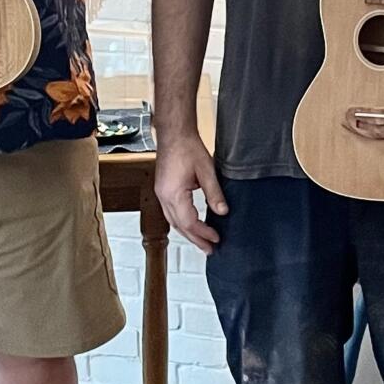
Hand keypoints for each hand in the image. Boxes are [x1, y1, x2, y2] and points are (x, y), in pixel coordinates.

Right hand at [154, 128, 225, 250]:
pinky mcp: (162, 189)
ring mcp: (160, 193)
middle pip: (179, 226)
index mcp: (173, 194)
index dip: (203, 233)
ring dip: (188, 233)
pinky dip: (181, 223)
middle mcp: (163, 197)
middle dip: (195, 239)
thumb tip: (223, 212)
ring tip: (202, 242)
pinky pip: (170, 213)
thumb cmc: (188, 147)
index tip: (217, 239)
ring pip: (173, 221)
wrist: (174, 133)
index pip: (189, 222)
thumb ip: (214, 193)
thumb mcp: (206, 170)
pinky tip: (190, 225)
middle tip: (210, 250)